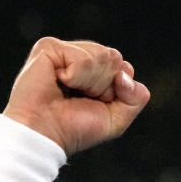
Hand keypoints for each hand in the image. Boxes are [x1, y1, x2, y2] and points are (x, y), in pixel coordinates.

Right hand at [2, 37, 150, 154]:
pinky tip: (58, 82)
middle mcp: (81, 57)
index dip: (117, 90)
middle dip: (104, 86)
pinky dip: (76, 76)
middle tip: (80, 98)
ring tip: (68, 92)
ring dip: (90, 83)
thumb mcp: (117, 119)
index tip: (96, 103)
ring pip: (102, 56)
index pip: (124, 67)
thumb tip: (126, 72)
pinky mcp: (49, 47)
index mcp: (96, 70)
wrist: (45, 134)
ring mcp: (64, 50)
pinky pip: (83, 58)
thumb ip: (136, 98)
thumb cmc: (75, 129)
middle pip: (114, 58)